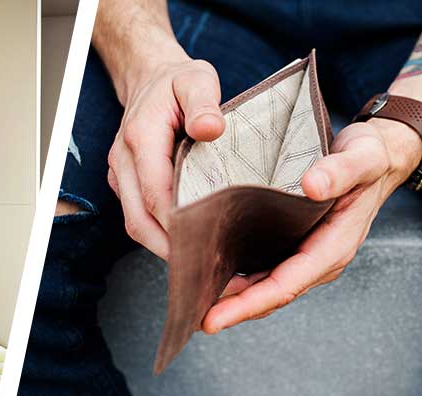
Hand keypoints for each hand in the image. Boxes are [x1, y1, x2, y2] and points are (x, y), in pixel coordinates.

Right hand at [107, 56, 225, 258]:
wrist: (148, 79)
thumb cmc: (175, 83)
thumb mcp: (196, 79)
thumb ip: (203, 102)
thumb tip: (210, 129)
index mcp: (140, 138)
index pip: (154, 193)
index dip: (177, 224)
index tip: (206, 244)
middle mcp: (123, 161)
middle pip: (138, 219)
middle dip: (169, 248)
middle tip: (204, 270)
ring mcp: (121, 174)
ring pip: (135, 223)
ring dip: (162, 246)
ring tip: (198, 264)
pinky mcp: (125, 183)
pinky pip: (138, 216)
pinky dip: (158, 235)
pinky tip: (186, 243)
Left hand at [202, 118, 421, 333]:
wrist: (373, 156)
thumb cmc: (369, 160)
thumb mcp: (362, 158)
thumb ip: (341, 171)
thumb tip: (313, 187)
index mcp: (332, 247)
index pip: (285, 285)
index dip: (249, 303)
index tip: (217, 316)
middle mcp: (316, 257)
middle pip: (268, 292)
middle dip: (231, 308)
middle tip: (192, 314)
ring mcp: (302, 252)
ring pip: (261, 283)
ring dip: (230, 295)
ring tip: (192, 297)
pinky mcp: (290, 242)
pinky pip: (260, 267)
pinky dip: (235, 274)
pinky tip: (208, 270)